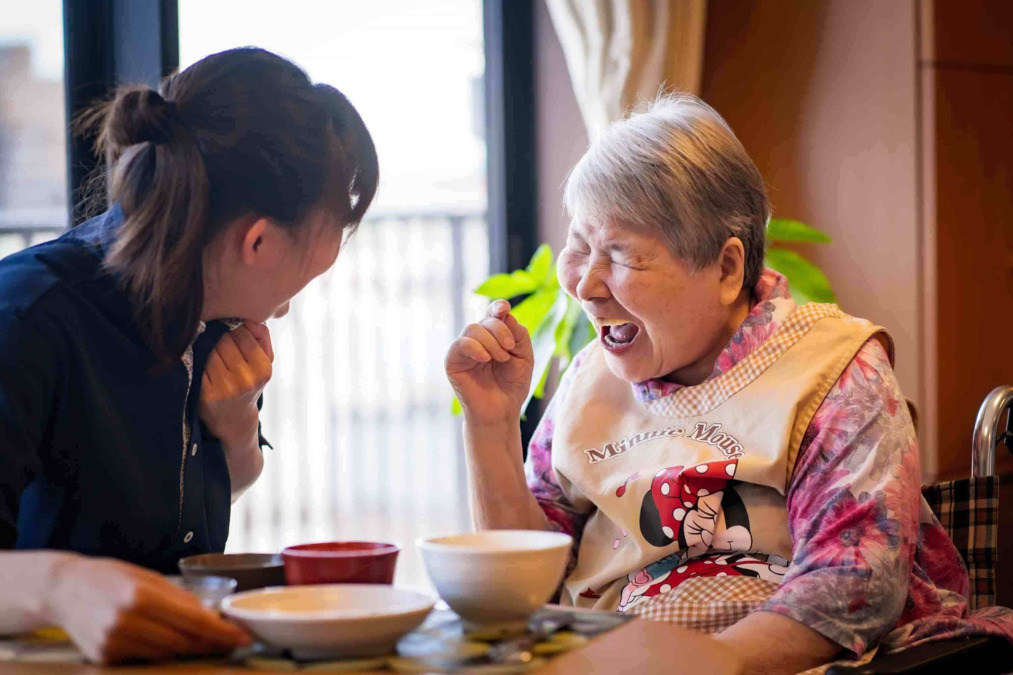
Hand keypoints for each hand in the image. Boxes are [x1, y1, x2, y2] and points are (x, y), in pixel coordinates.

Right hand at [44, 555, 249, 663]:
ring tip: (202, 639)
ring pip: (166, 653)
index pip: (193, 621)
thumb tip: (211, 617)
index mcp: (142, 596)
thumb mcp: (148, 577)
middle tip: (230, 642)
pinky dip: (159, 651)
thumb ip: (179, 598)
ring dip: (187, 648)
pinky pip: (145, 658)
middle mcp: (127, 621)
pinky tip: (162, 639)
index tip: (242, 638)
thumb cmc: (111, 577)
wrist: (63, 589)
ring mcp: (113, 642)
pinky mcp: (104, 658)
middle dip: (210, 643)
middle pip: (183, 642)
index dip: (221, 633)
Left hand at [198, 321, 272, 445]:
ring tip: (211, 350)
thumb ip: (262, 337)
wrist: (234, 418)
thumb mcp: (265, 362)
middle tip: (218, 339)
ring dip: (207, 345)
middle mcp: (245, 379)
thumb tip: (249, 317)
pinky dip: (199, 358)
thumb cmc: (250, 382)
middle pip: (224, 340)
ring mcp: (224, 387)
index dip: (235, 328)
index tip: (231, 332)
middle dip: (220, 336)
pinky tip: (202, 362)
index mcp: (263, 369)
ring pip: (210, 349)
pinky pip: (199, 362)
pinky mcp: (206, 393)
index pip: (243, 334)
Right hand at [445, 300, 533, 425]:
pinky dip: (475, 347)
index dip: (497, 307)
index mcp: (494, 335)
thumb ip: (519, 334)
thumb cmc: (513, 384)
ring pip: (473, 329)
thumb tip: (505, 314)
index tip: (504, 309)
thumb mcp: (524, 356)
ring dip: (491, 341)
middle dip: (501, 331)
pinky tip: (485, 358)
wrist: (502, 410)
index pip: (493, 313)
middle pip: (486, 320)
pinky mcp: (452, 361)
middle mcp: (477, 339)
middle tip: (510, 349)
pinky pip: (460, 344)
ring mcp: (464, 349)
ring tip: (501, 359)